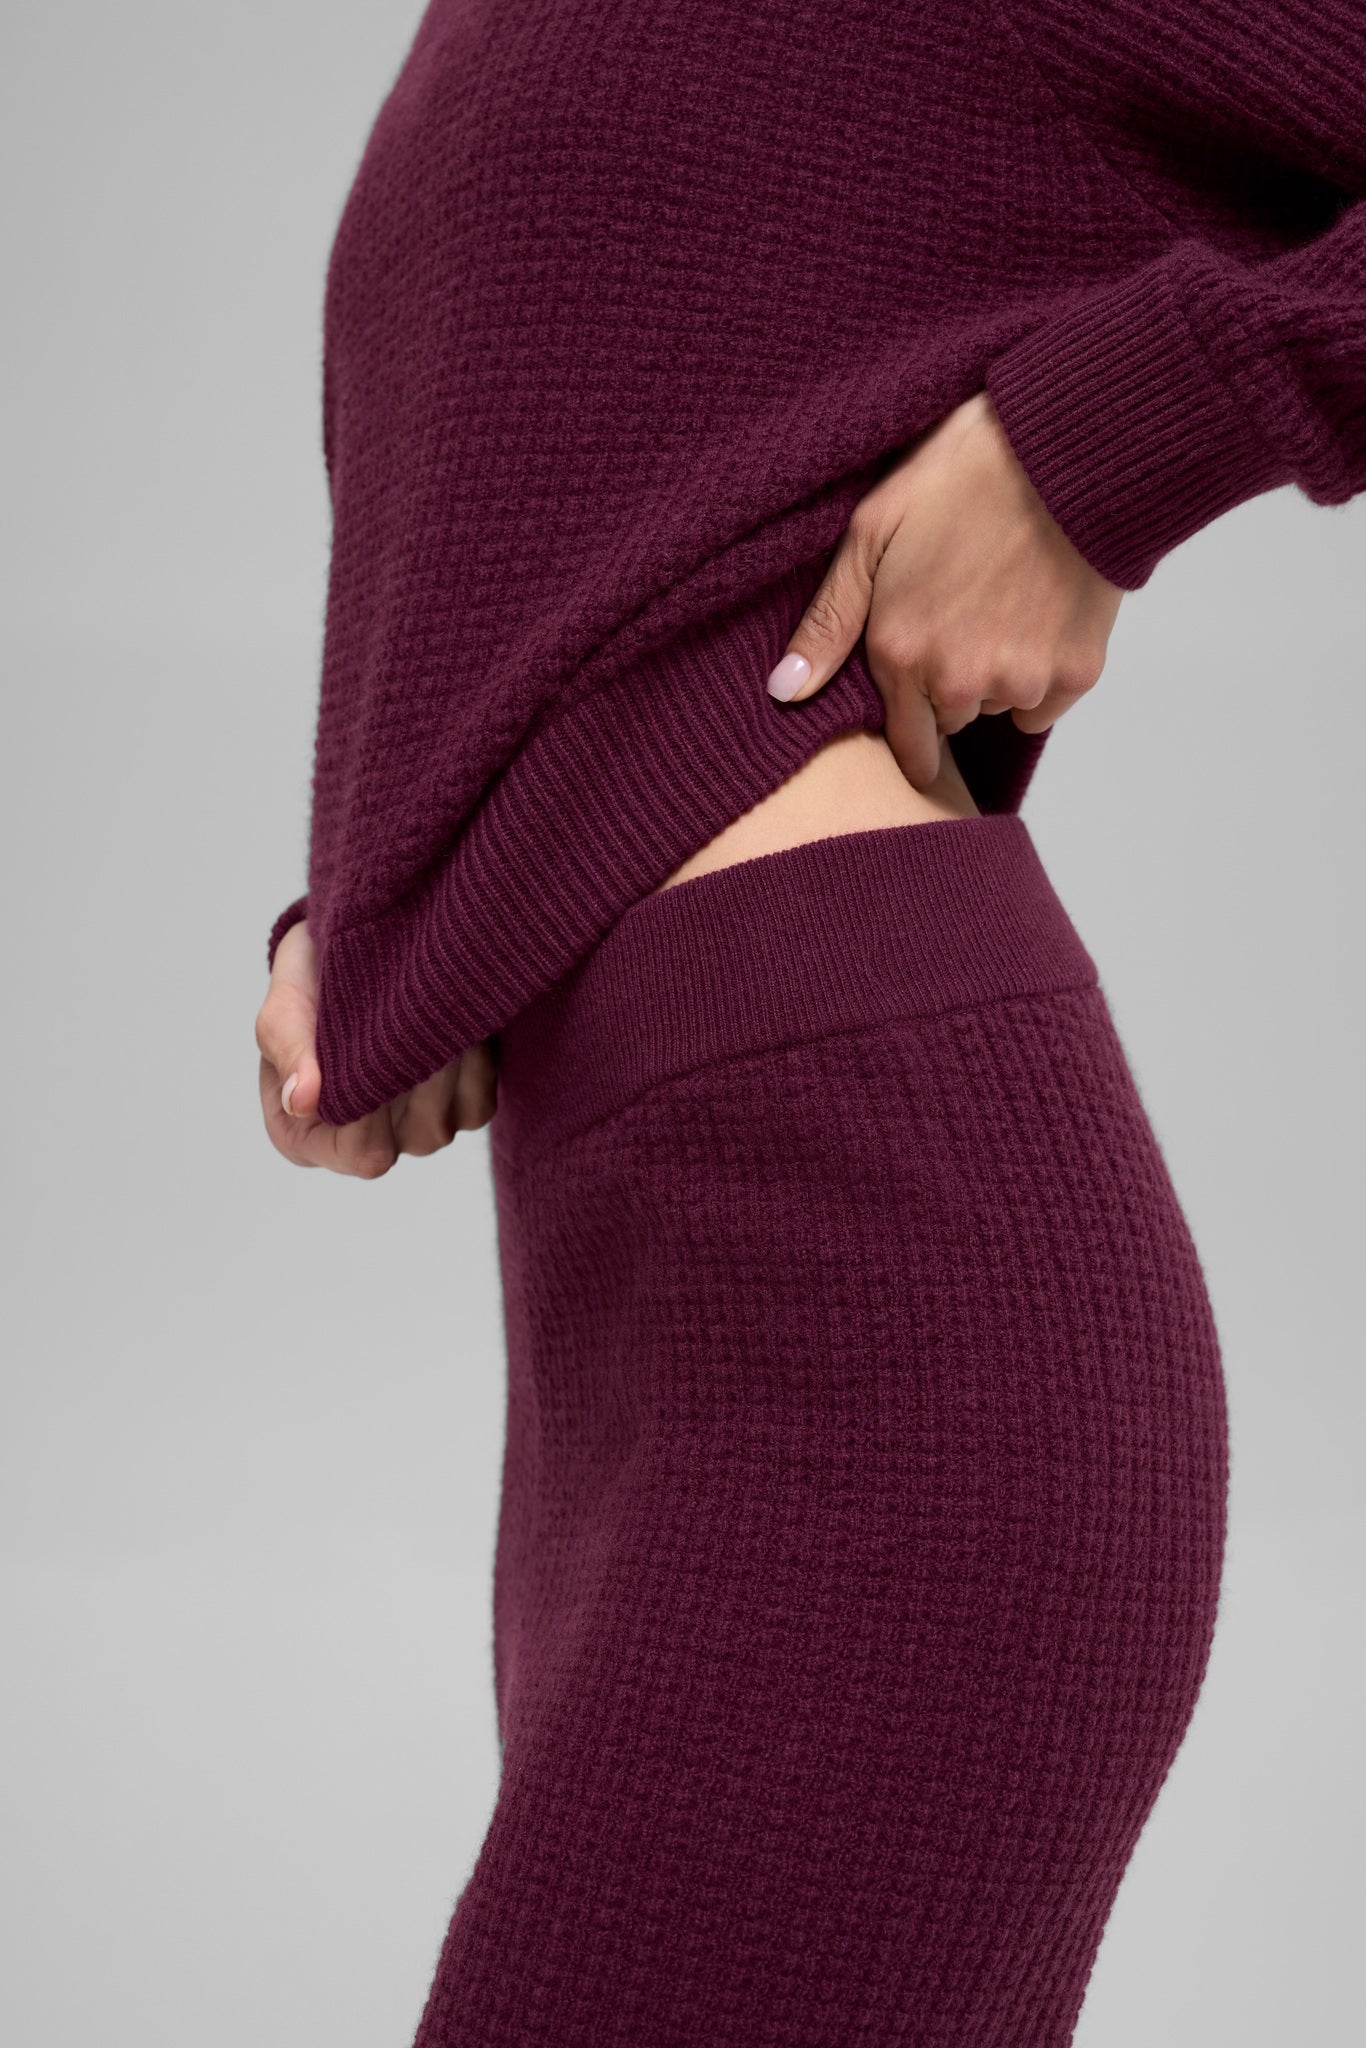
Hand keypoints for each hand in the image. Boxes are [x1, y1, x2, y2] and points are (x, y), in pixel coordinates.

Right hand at [255, 920, 497, 1175]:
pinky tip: (449, 1023)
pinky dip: (472, 1063)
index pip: (361, 1153)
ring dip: (443, 1061)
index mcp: (311, 1138)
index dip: (375, 1109)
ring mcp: (419, 1132)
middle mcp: (370, 1146)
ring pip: (447, 1122)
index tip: (373, 1046)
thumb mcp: (283, 1012)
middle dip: (415, 1073)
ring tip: (425, 1010)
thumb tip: (303, 1102)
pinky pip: (479, 1105)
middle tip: (406, 1013)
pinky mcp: (462, 1112)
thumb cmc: (305, 990)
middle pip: (411, 1137)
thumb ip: (289, 1052)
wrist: (351, 956)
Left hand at [766, 390, 1124, 786]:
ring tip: (1002, 600)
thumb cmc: (962, 474)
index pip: (905, 743)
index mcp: (903, 653)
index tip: (918, 700)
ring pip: (1000, 706)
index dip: (911, 722)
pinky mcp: (1078, 672)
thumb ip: (828, 620)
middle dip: (951, 685)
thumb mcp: (872, 530)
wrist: (1063, 447)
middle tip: (962, 614)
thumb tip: (782, 692)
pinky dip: (1045, 672)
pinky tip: (1041, 613)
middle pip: (951, 720)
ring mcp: (1022, 680)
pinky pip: (1046, 701)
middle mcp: (961, 682)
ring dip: (997, 674)